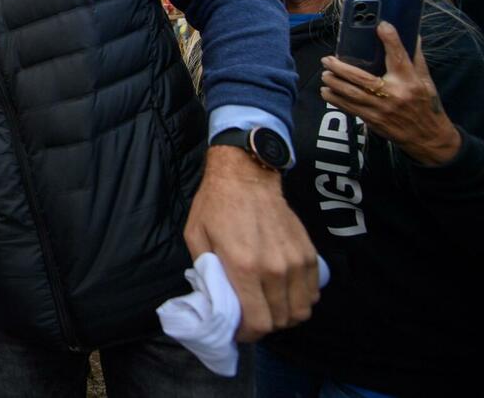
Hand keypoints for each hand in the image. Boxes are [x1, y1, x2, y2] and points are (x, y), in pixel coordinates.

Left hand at [184, 147, 318, 341]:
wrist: (246, 175)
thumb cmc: (215, 205)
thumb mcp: (195, 238)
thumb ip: (205, 273)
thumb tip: (215, 301)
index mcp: (244, 267)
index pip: (258, 322)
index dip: (248, 334)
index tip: (238, 329)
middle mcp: (275, 269)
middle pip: (281, 320)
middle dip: (264, 326)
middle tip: (250, 317)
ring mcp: (296, 261)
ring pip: (301, 310)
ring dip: (284, 315)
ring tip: (268, 306)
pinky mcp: (309, 253)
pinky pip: (313, 292)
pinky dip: (300, 299)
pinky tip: (284, 292)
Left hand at [321, 22, 460, 165]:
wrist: (428, 137)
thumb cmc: (426, 104)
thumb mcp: (426, 80)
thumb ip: (416, 58)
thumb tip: (412, 35)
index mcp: (410, 81)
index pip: (399, 56)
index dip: (390, 40)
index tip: (380, 25)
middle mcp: (394, 94)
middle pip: (362, 78)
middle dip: (341, 68)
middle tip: (327, 59)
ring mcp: (382, 109)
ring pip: (352, 94)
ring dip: (334, 84)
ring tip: (325, 74)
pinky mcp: (373, 121)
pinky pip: (350, 108)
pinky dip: (336, 100)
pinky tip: (327, 92)